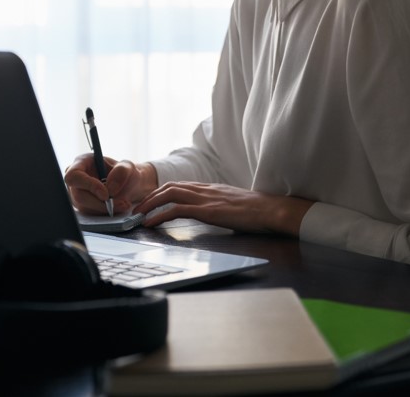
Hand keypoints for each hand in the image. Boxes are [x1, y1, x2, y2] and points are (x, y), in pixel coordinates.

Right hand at [64, 154, 157, 214]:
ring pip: (86, 208)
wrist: (128, 185)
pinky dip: (106, 213)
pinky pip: (91, 214)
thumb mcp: (127, 166)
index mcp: (81, 163)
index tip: (106, 194)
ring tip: (124, 204)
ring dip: (106, 209)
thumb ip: (121, 172)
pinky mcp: (83, 207)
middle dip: (101, 203)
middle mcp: (76, 180)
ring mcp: (78, 194)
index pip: (74, 175)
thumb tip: (110, 189)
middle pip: (79, 196)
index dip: (88, 185)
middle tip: (121, 204)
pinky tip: (118, 207)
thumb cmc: (124, 172)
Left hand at [133, 181, 313, 235]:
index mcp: (210, 187)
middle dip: (150, 196)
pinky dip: (160, 215)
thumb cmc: (257, 210)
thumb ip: (218, 205)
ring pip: (169, 194)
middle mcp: (204, 189)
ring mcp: (205, 198)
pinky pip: (177, 210)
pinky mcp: (208, 210)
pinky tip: (151, 223)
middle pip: (169, 186)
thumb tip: (211, 212)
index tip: (149, 201)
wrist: (272, 210)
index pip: (179, 185)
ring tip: (137, 215)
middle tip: (137, 209)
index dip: (160, 192)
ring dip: (149, 204)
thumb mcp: (232, 204)